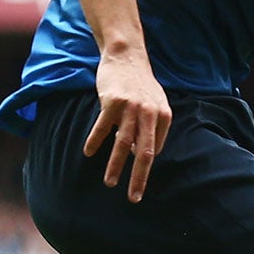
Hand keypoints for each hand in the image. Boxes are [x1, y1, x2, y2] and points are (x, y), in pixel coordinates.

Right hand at [83, 52, 172, 201]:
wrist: (126, 56)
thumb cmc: (140, 84)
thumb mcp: (155, 104)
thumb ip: (152, 128)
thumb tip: (141, 154)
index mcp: (163, 116)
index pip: (154, 149)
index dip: (145, 168)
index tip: (138, 185)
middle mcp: (150, 114)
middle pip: (144, 153)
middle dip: (139, 178)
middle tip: (134, 198)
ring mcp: (131, 108)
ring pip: (123, 143)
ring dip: (116, 166)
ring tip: (110, 183)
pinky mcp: (112, 102)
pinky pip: (102, 126)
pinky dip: (95, 141)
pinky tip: (89, 153)